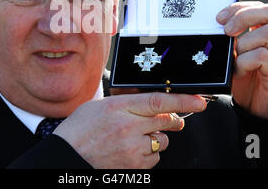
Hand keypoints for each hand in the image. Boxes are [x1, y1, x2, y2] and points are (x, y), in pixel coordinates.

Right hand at [54, 92, 206, 167]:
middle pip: (166, 120)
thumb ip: (128, 102)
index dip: (183, 100)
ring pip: (161, 141)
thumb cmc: (80, 128)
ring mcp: (132, 149)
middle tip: (173, 119)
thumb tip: (152, 104)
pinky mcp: (134, 167)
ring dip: (155, 138)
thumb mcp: (101, 105)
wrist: (68, 155)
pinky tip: (132, 150)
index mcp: (119, 107)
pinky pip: (154, 159)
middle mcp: (128, 128)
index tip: (199, 101)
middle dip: (173, 119)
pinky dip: (148, 154)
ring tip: (135, 138)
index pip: (158, 101)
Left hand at [217, 1, 267, 118]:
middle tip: (226, 30)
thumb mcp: (234, 57)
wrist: (262, 109)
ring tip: (233, 57)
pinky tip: (237, 70)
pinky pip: (263, 57)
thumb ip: (227, 43)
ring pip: (267, 33)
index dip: (238, 7)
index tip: (219, 18)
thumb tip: (206, 32)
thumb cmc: (246, 79)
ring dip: (243, 43)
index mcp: (263, 33)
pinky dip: (245, 61)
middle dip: (243, 16)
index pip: (258, 7)